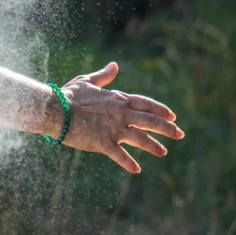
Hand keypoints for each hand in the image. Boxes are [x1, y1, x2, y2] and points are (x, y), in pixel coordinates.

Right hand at [58, 62, 183, 173]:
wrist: (55, 110)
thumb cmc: (69, 95)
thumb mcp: (87, 81)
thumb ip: (104, 75)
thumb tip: (115, 65)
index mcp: (118, 99)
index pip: (146, 104)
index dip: (160, 110)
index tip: (172, 116)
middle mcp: (121, 114)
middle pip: (150, 121)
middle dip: (167, 128)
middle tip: (180, 134)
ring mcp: (114, 129)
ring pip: (141, 139)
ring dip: (154, 146)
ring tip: (163, 152)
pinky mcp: (104, 143)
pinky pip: (121, 155)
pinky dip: (129, 163)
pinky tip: (136, 169)